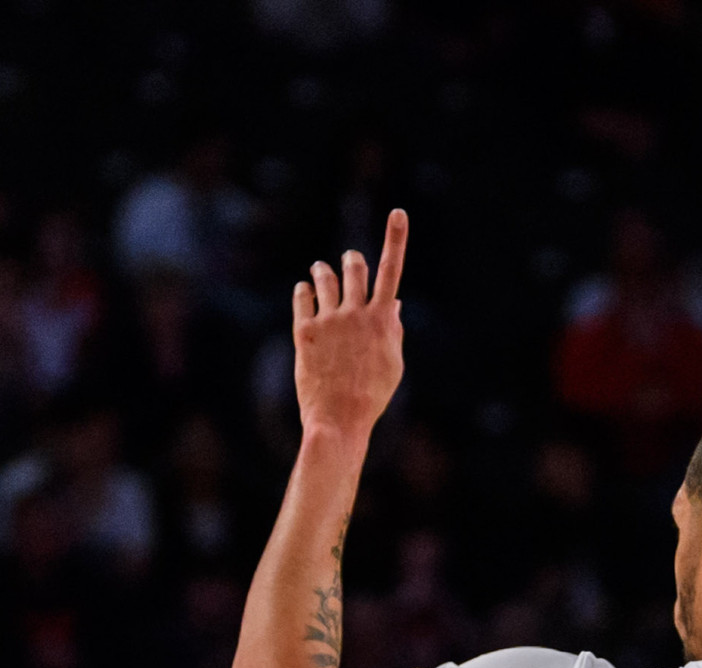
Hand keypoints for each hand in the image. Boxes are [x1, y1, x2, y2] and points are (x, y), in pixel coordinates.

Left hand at [294, 207, 406, 442]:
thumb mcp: (392, 366)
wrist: (339, 421)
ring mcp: (330, 320)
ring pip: (324, 276)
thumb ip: (393, 331)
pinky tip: (306, 296)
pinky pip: (302, 295)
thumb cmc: (371, 397)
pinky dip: (304, 291)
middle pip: (354, 266)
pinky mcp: (305, 330)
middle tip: (346, 263)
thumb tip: (392, 303)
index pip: (392, 271)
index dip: (397, 239)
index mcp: (383, 321)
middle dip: (350, 261)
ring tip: (320, 275)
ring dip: (322, 271)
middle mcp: (356, 313)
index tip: (399, 212)